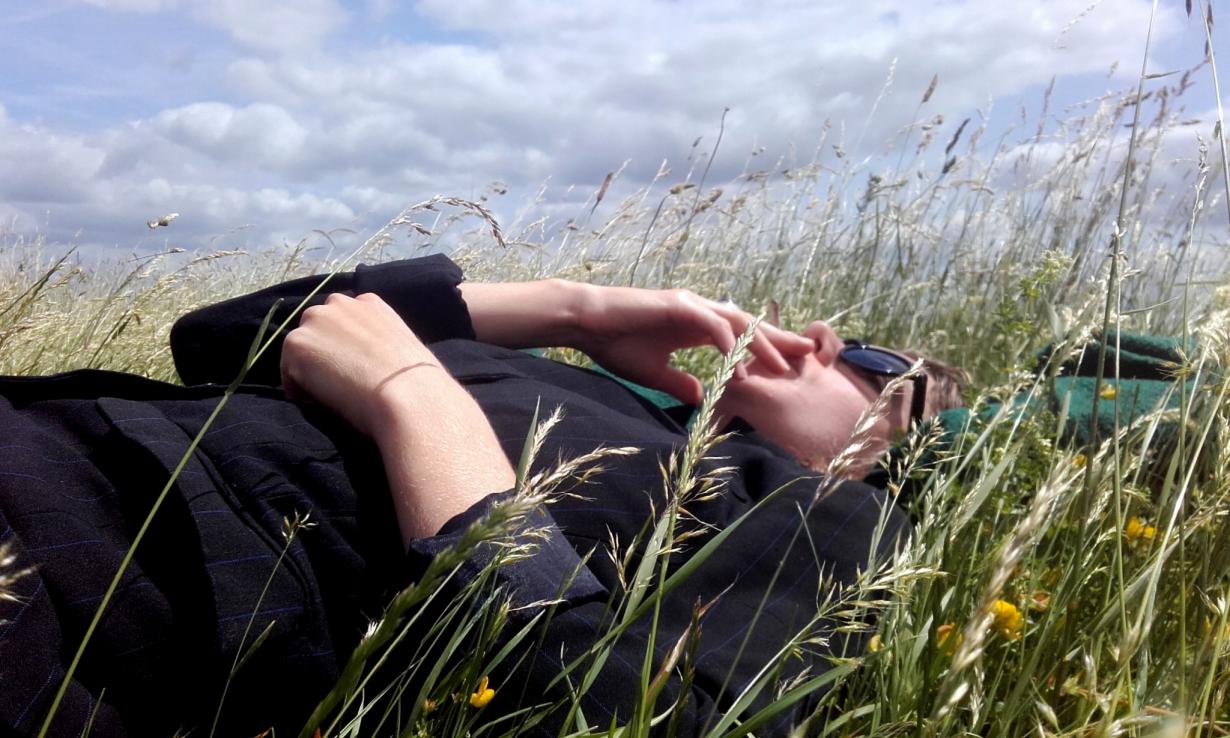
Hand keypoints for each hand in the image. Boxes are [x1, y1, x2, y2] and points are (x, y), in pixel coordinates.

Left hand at [280, 292, 444, 436]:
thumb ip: (379, 341)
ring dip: (309, 368)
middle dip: (322, 351)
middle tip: (339, 379)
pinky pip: (288, 373)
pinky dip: (299, 389)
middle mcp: (338, 303)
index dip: (344, 345)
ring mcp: (314, 321)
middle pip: (316, 327)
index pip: (342, 319)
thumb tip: (371, 360)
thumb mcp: (402, 345)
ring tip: (330, 392)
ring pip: (300, 348)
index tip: (353, 366)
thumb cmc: (415, 379)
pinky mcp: (296, 345)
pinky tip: (323, 401)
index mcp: (368, 302)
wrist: (407, 394)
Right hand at [572, 286, 816, 404]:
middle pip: (748, 324)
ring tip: (783, 366)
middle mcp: (698, 310)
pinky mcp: (677, 306)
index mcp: (695, 324)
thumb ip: (680, 383)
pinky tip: (741, 364)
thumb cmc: (615, 344)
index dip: (767, 347)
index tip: (791, 364)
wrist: (586, 323)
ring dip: (761, 344)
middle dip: (780, 340)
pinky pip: (712, 325)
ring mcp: (689, 305)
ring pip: (736, 322)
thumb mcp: (654, 372)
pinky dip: (729, 344)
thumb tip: (701, 397)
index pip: (740, 335)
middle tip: (810, 355)